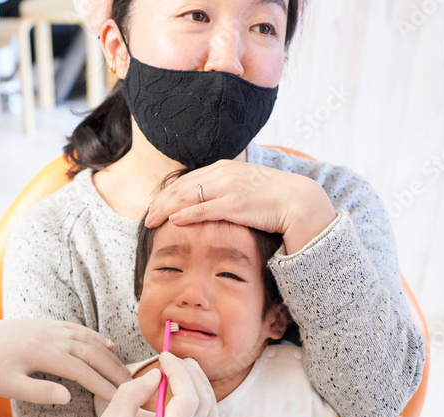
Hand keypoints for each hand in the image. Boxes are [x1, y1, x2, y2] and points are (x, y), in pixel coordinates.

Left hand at [0, 313, 130, 402]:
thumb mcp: (7, 386)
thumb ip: (39, 392)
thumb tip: (69, 397)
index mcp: (42, 351)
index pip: (82, 370)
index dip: (103, 385)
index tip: (121, 398)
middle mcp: (50, 335)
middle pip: (91, 353)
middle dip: (114, 370)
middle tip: (134, 387)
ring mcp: (49, 327)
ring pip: (87, 340)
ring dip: (109, 355)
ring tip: (126, 371)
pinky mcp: (45, 324)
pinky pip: (77, 330)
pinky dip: (95, 337)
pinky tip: (107, 345)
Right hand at [40, 353, 218, 416]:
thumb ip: (134, 391)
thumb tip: (158, 374)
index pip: (189, 398)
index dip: (179, 371)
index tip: (163, 356)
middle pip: (205, 404)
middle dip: (192, 375)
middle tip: (174, 358)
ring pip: (212, 415)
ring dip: (201, 389)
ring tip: (184, 371)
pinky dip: (204, 407)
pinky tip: (190, 394)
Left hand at [143, 160, 337, 254]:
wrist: (297, 200)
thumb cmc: (270, 196)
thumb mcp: (242, 185)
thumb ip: (222, 189)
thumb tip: (205, 200)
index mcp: (222, 168)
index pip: (185, 180)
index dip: (166, 195)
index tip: (154, 207)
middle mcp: (222, 174)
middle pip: (180, 188)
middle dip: (160, 203)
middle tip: (146, 218)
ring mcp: (228, 188)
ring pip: (187, 197)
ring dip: (165, 210)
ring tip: (151, 221)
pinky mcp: (234, 204)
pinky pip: (203, 210)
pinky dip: (186, 215)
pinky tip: (173, 222)